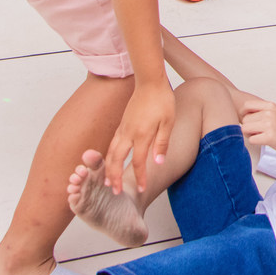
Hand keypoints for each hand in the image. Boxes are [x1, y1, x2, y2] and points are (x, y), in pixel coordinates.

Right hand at [104, 79, 174, 194]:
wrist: (150, 82)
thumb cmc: (162, 101)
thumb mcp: (168, 122)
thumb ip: (162, 143)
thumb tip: (158, 163)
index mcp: (142, 135)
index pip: (139, 162)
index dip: (140, 177)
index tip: (141, 189)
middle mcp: (128, 133)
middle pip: (117, 160)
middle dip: (115, 177)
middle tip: (115, 191)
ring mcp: (123, 128)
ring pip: (111, 152)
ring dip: (108, 168)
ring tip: (107, 181)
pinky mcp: (121, 124)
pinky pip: (112, 144)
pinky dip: (109, 156)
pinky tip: (110, 161)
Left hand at [240, 98, 275, 154]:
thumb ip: (261, 110)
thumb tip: (241, 113)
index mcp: (270, 106)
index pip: (247, 106)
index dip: (244, 114)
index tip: (249, 121)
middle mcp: (269, 113)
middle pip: (245, 119)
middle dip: (248, 127)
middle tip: (257, 131)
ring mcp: (269, 125)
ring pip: (245, 129)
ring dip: (249, 134)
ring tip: (260, 135)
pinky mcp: (269, 137)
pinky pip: (251, 139)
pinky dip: (254, 142)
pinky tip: (263, 141)